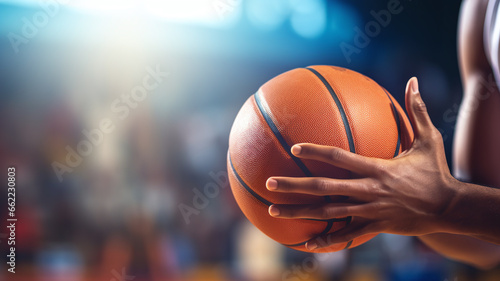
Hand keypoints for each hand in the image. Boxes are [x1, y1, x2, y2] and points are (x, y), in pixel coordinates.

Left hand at [267, 77, 460, 249]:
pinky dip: (325, 240)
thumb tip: (414, 80)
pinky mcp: (374, 226)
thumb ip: (417, 110)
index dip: (316, 151)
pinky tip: (306, 244)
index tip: (294, 148)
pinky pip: (346, 235)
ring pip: (328, 214)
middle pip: (324, 189)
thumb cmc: (436, 171)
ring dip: (298, 213)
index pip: (340, 157)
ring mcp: (369, 211)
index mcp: (377, 169)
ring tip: (272, 210)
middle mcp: (368, 191)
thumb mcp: (428, 139)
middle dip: (294, 186)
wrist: (449, 208)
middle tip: (268, 183)